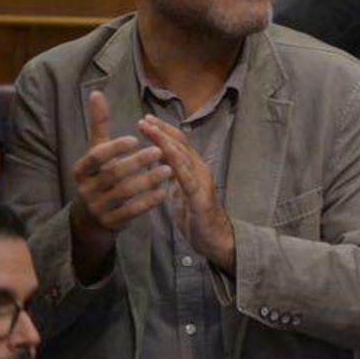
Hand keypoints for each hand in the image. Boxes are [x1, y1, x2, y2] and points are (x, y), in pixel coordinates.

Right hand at [70, 90, 170, 256]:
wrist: (92, 216)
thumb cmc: (99, 174)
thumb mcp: (96, 151)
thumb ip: (99, 124)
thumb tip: (97, 92)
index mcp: (82, 169)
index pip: (96, 156)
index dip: (115, 148)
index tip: (135, 138)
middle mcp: (86, 188)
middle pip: (113, 174)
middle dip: (136, 162)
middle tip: (159, 151)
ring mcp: (98, 207)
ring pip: (124, 193)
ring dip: (147, 180)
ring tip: (168, 169)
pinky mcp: (111, 222)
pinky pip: (131, 211)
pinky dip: (148, 201)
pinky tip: (164, 191)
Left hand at [138, 116, 234, 274]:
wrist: (215, 238)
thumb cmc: (196, 217)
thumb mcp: (181, 192)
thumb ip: (174, 176)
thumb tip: (161, 162)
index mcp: (193, 169)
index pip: (178, 144)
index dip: (163, 131)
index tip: (146, 121)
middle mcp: (200, 170)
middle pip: (180, 144)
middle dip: (161, 130)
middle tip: (144, 119)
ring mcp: (201, 181)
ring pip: (182, 155)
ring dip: (164, 141)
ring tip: (149, 130)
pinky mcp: (200, 195)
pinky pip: (186, 176)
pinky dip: (175, 162)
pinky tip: (164, 154)